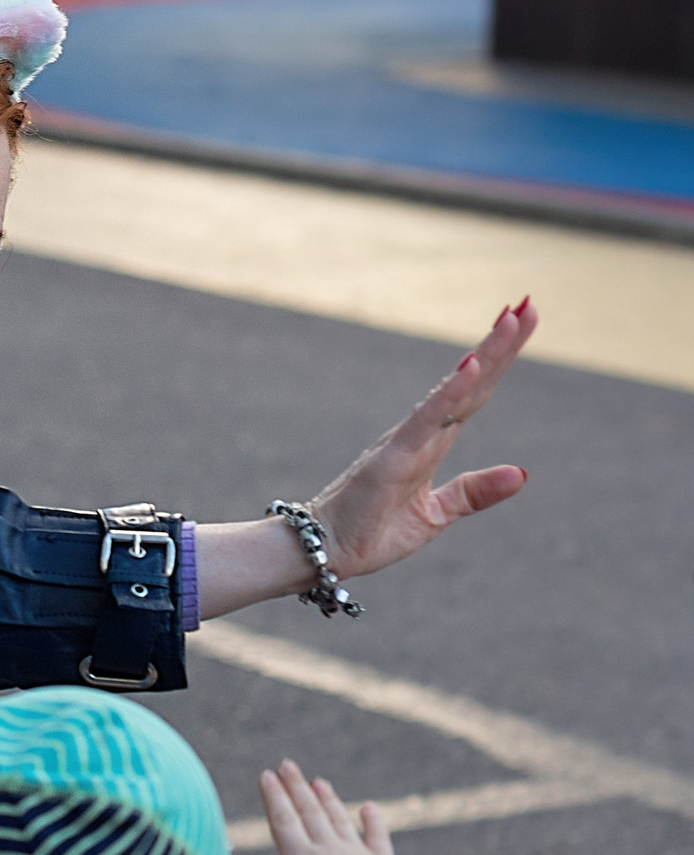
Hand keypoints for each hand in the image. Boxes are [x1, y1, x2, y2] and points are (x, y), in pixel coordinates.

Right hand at [231, 760, 403, 854]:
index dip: (274, 796)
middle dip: (296, 787)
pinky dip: (373, 821)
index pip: (284, 820)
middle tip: (287, 765)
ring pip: (339, 820)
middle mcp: (329, 851)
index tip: (266, 775)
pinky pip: (378, 837)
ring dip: (327, 799)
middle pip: (309, 812)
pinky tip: (367, 808)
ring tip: (318, 781)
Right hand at [310, 299, 535, 581]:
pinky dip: (450, 392)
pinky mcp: (393, 456)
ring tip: (510, 317)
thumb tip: (521, 472)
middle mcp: (422, 433)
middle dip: (501, 342)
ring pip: (455, 390)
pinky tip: (472, 365)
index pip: (475, 394)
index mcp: (433, 444)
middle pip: (472, 381)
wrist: (327, 551)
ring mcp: (408, 441)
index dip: (499, 359)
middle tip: (528, 303)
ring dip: (485, 353)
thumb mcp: (436, 514)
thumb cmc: (372, 531)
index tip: (521, 322)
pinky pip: (428, 419)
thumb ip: (474, 492)